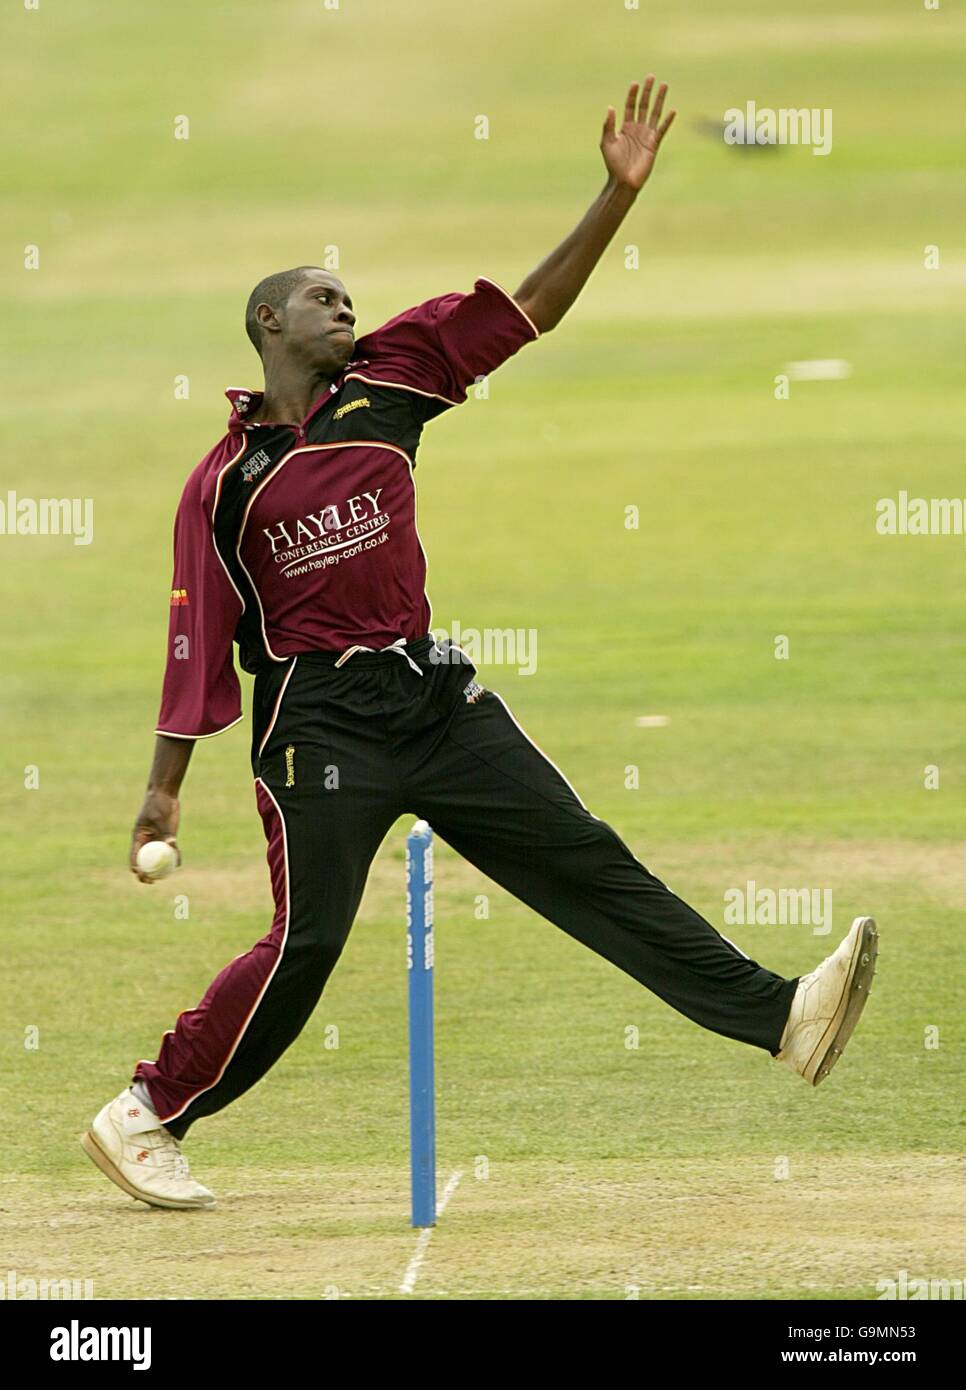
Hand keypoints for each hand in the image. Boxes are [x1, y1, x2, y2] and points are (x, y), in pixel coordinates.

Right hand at [130, 790, 180, 882]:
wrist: (165, 794)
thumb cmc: (158, 804)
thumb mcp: (161, 819)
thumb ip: (166, 833)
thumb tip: (173, 846)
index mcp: (138, 837)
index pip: (134, 856)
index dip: (136, 868)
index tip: (141, 875)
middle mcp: (146, 841)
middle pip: (144, 861)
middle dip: (146, 873)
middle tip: (151, 881)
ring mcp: (156, 839)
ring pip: (157, 858)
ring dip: (159, 868)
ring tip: (164, 877)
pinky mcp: (167, 836)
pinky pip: (169, 850)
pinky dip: (173, 858)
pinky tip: (177, 864)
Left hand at [601, 76, 675, 191]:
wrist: (623, 182)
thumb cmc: (613, 165)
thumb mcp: (607, 143)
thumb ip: (608, 126)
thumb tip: (610, 107)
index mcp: (625, 127)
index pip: (630, 106)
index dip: (632, 95)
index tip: (635, 83)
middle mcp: (637, 129)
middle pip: (643, 106)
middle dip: (647, 92)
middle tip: (651, 77)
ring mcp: (646, 135)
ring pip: (654, 113)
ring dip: (659, 99)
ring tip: (664, 85)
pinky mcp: (654, 144)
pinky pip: (662, 129)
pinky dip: (667, 120)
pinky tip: (672, 110)